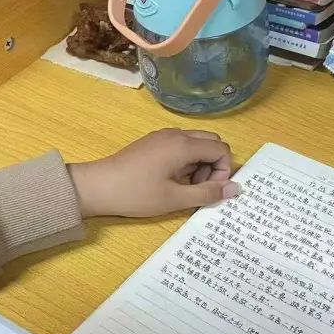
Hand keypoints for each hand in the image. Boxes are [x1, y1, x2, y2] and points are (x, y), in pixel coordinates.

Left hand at [68, 129, 237, 218]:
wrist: (97, 187)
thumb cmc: (136, 194)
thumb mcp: (175, 199)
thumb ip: (208, 193)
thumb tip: (236, 189)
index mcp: (183, 145)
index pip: (222, 149)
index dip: (224, 171)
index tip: (209, 190)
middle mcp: (176, 134)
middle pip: (211, 141)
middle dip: (214, 164)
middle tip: (197, 187)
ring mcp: (162, 136)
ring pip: (196, 143)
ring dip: (199, 163)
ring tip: (182, 186)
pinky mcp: (153, 142)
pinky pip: (181, 145)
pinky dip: (185, 159)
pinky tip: (170, 179)